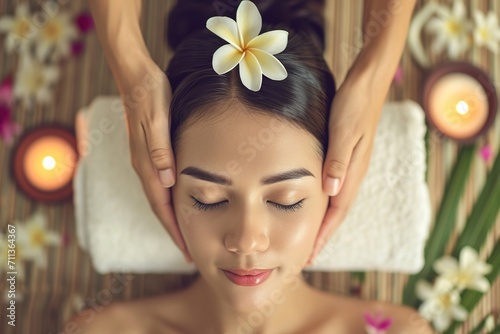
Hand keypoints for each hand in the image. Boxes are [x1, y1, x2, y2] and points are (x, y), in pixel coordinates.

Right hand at [118, 58, 191, 262]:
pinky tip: (178, 202)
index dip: (173, 229)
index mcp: (146, 163)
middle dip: (173, 231)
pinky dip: (170, 200)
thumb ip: (160, 150)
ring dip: (171, 218)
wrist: (136, 77)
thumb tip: (165, 180)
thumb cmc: (150, 96)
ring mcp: (145, 160)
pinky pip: (159, 184)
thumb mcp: (157, 120)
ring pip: (159, 197)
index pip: (161, 205)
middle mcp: (143, 166)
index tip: (185, 250)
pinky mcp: (150, 152)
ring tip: (185, 235)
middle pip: (159, 207)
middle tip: (188, 252)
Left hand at [307, 74, 385, 264]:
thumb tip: (331, 193)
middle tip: (309, 255)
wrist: (368, 82)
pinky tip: (320, 203)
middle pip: (338, 212)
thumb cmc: (353, 104)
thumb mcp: (343, 131)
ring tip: (313, 237)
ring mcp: (352, 165)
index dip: (323, 234)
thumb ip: (338, 162)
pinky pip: (337, 188)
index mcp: (353, 170)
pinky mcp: (348, 155)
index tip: (311, 254)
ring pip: (338, 201)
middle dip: (324, 235)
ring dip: (325, 221)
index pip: (337, 211)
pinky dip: (327, 203)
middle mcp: (354, 172)